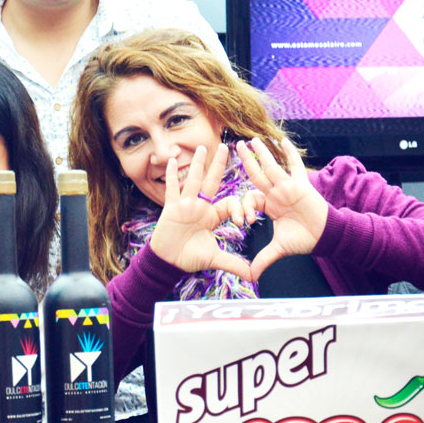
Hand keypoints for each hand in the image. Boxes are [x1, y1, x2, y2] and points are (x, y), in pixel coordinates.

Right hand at [148, 144, 254, 280]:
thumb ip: (235, 264)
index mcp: (212, 216)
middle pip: (211, 181)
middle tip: (226, 147)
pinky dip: (170, 176)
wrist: (168, 262)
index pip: (229, 203)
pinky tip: (170, 162)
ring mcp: (184, 205)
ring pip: (192, 180)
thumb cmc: (189, 258)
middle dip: (218, 165)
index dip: (239, 209)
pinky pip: (171, 190)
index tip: (244, 221)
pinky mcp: (170, 208)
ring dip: (196, 164)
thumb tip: (255, 275)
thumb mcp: (215, 259)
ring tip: (201, 147)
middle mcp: (199, 206)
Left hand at [236, 137, 328, 279]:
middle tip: (236, 146)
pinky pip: (295, 166)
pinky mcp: (302, 185)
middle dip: (247, 161)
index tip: (246, 222)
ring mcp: (289, 187)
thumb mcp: (279, 249)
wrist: (324, 237)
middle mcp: (277, 193)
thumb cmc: (303, 240)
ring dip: (263, 153)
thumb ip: (263, 258)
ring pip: (273, 167)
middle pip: (258, 174)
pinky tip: (282, 140)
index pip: (251, 198)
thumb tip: (251, 276)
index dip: (245, 207)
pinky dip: (290, 154)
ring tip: (252, 139)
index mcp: (269, 205)